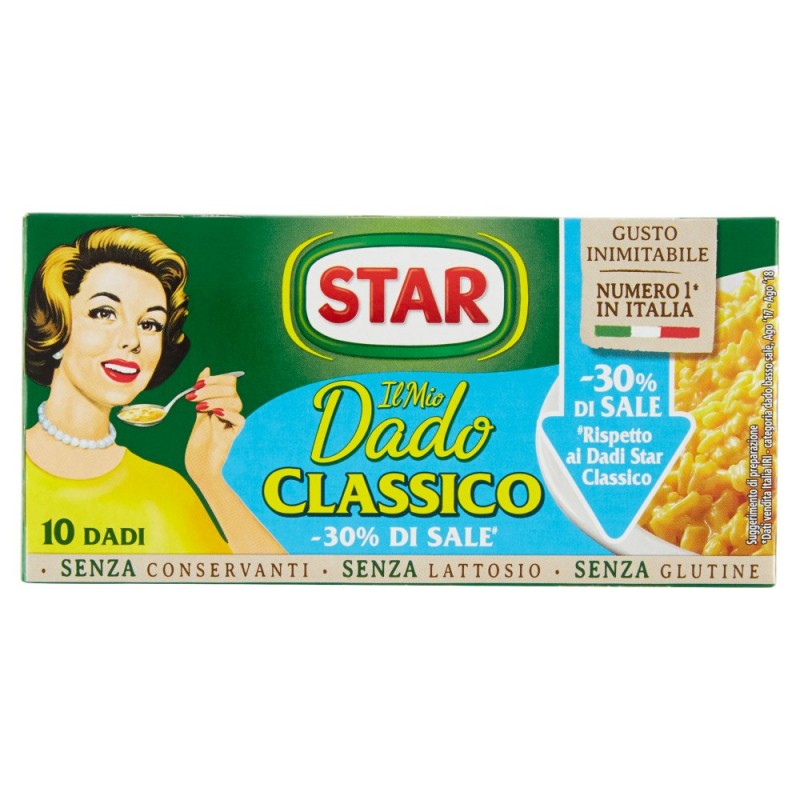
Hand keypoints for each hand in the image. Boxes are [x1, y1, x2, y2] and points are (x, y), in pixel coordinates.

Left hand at [184, 367, 244, 485]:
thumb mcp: (199, 410)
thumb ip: (203, 391)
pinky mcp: (234, 435)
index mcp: (224, 402)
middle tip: (193, 398)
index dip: (214, 379)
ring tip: (199, 409)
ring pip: (235, 400)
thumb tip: (206, 369)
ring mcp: (233, 422)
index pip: (229, 380)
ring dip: (214, 400)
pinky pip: (239, 419)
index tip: (197, 386)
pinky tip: (214, 415)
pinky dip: (227, 413)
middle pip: (231, 388)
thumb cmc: (200, 442)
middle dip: (210, 389)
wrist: (199, 465)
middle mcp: (231, 410)